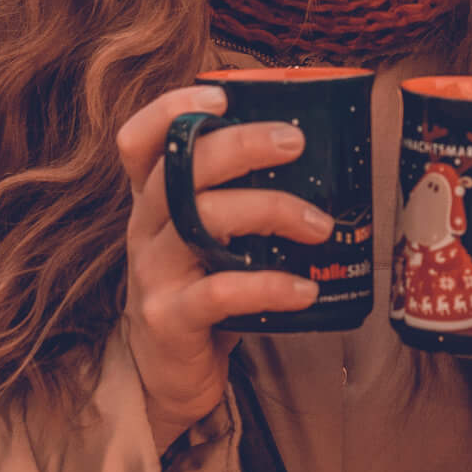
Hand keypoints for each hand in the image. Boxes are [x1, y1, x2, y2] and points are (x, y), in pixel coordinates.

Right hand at [115, 85, 329, 447]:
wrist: (169, 375)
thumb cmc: (204, 287)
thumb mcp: (211, 236)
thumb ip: (243, 196)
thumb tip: (332, 156)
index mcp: (154, 199)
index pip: (139, 140)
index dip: (171, 109)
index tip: (222, 96)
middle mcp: (144, 227)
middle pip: (180, 168)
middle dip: (242, 145)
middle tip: (295, 142)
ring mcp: (152, 273)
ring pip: (202, 220)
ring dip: (270, 211)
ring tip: (320, 225)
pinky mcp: (170, 319)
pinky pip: (219, 292)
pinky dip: (269, 287)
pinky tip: (305, 290)